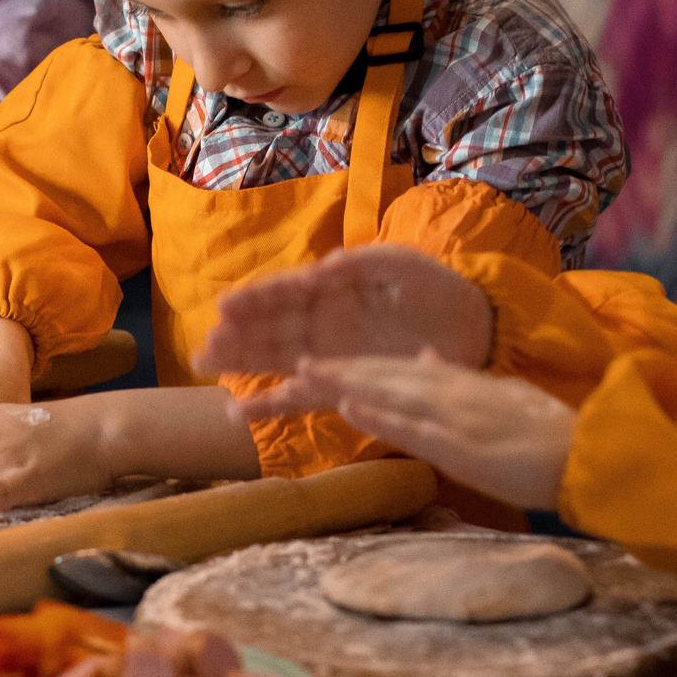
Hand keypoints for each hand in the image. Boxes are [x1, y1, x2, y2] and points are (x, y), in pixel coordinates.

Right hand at [199, 246, 492, 393]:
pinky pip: (301, 397)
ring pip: (276, 361)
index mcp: (334, 287)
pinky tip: (238, 413)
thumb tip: (318, 270)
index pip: (285, 292)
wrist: (475, 330)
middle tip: (201, 349)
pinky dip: (270, 405)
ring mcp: (331, 356)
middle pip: (270, 330)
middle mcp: (324, 323)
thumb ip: (361, 262)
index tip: (224, 307)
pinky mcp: (345, 385)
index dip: (255, 300)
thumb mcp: (402, 265)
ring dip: (241, 365)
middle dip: (235, 338)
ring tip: (204, 370)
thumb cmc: (437, 289)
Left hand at [237, 350, 574, 509]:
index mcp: (456, 386)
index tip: (309, 362)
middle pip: (380, 377)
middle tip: (284, 362)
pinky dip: (382, 415)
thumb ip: (456, 378)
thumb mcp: (498, 396)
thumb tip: (419, 357)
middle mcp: (450, 394)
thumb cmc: (549, 437)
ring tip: (300, 371)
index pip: (391, 372)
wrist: (593, 455)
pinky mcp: (466, 445)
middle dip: (331, 370)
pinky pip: (417, 427)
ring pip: (390, 395)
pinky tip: (350, 405)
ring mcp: (456, 417)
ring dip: (344, 382)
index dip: (348, 366)